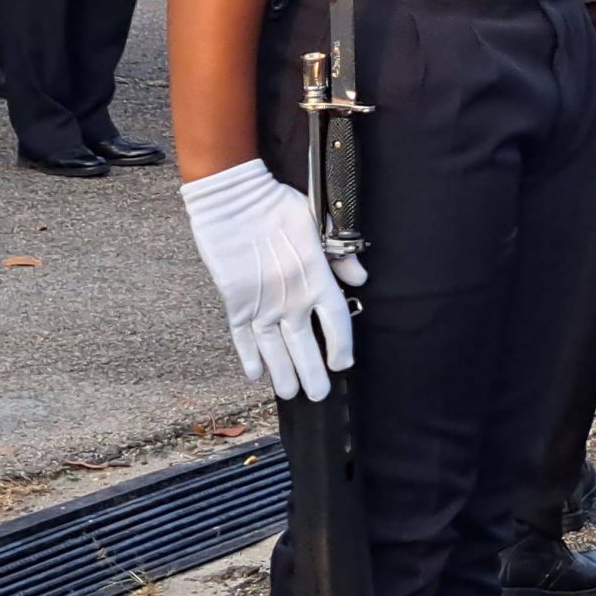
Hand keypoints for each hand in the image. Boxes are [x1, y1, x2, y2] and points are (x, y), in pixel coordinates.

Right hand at [181, 160, 362, 401]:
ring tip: (289, 393)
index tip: (343, 364)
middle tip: (318, 394)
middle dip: (312, 372)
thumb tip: (361, 278)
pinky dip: (249, 356)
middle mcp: (292, 297)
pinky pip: (243, 337)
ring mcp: (262, 302)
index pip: (337, 322)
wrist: (234, 201)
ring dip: (282, 373)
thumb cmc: (279, 207)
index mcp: (317, 278)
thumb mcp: (320, 225)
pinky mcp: (235, 301)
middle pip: (306, 345)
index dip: (342, 347)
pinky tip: (255, 375)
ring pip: (274, 348)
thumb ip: (341, 256)